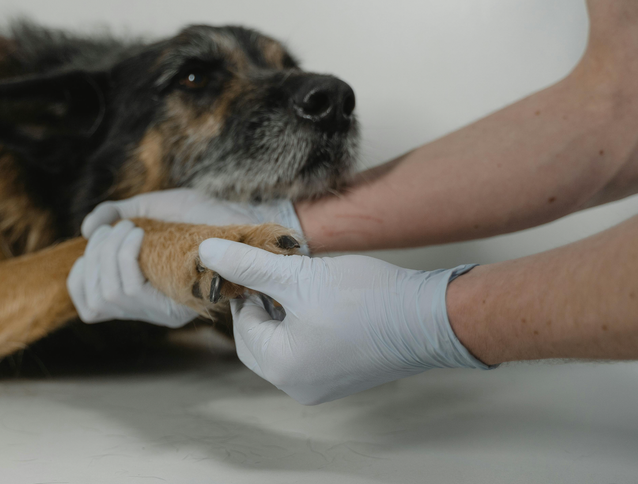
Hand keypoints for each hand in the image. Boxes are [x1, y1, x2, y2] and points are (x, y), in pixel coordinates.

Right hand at [68, 189, 305, 326]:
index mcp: (141, 295)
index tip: (93, 246)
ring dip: (109, 254)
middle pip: (97, 299)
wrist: (238, 213)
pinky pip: (130, 291)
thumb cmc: (198, 213)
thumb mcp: (149, 208)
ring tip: (129, 229)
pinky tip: (137, 235)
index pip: (90, 307)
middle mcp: (151, 308)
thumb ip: (114, 216)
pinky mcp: (178, 302)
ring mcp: (164, 309)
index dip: (80, 278)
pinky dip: (124, 257)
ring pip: (110, 295)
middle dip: (96, 257)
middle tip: (117, 228)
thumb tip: (86, 229)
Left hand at [198, 238, 491, 404]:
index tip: (262, 263)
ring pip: (284, 345)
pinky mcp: (343, 378)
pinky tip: (324, 303)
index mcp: (281, 366)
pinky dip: (306, 328)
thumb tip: (206, 251)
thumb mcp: (299, 276)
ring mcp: (322, 386)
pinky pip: (309, 353)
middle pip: (260, 340)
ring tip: (303, 285)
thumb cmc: (366, 299)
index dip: (248, 289)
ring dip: (285, 315)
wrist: (431, 318)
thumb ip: (250, 265)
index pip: (243, 324)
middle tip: (280, 275)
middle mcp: (298, 385)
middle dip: (264, 306)